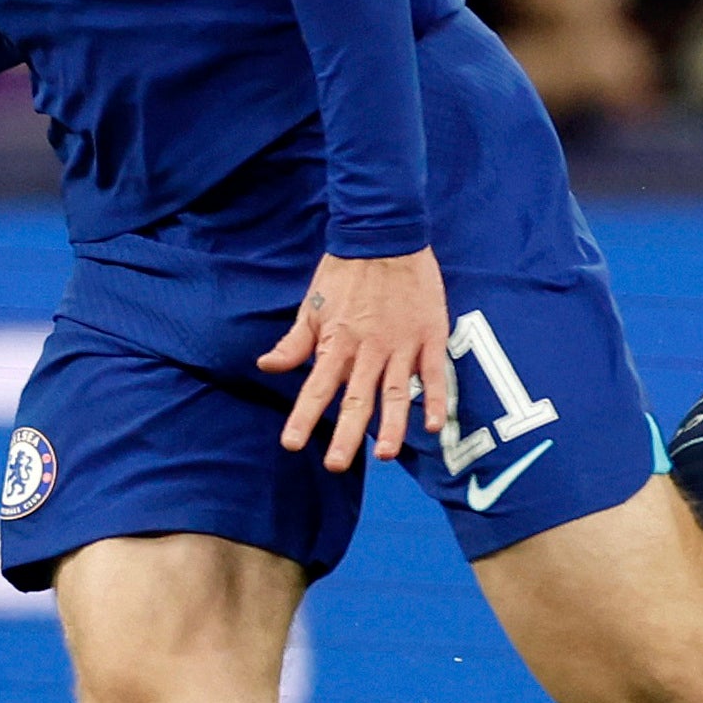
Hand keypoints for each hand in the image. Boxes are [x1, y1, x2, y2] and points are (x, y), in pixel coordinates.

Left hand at [256, 247, 455, 470]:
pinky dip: (435, 400)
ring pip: (396, 392)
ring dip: (390, 425)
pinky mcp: (430, 336)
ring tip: (383, 455)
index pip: (316, 387)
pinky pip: (434, 374)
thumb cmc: (344, 273)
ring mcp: (402, 344)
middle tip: (334, 465)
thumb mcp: (311, 305)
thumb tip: (266, 366)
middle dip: (344, 435)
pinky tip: (432, 426)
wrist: (385, 237)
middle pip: (356, 399)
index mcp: (336, 342)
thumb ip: (294, 342)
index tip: (291, 443)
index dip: (303, 416)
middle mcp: (368, 349)